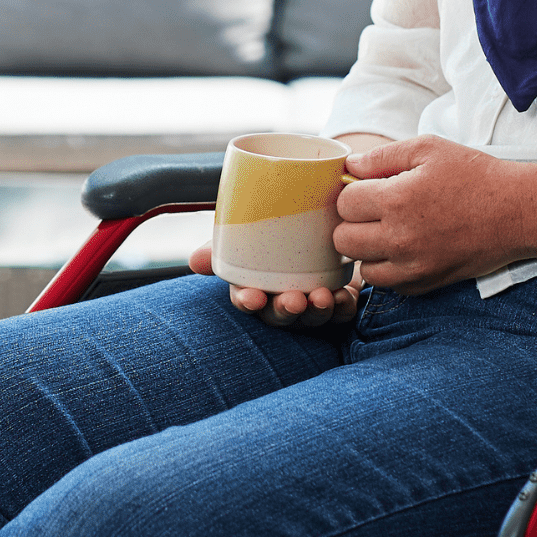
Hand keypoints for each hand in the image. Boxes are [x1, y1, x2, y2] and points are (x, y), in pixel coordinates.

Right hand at [186, 131, 388, 326]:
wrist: (325, 220)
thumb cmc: (280, 230)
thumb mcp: (253, 228)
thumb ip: (227, 239)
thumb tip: (193, 261)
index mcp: (257, 283)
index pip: (246, 298)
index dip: (247, 300)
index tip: (252, 297)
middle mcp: (282, 296)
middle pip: (278, 313)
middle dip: (284, 310)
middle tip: (293, 300)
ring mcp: (311, 301)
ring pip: (311, 316)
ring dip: (315, 311)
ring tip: (322, 297)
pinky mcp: (340, 299)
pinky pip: (341, 312)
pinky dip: (342, 308)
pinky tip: (344, 298)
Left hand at [334, 135, 524, 294]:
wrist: (516, 212)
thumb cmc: (474, 175)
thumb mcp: (428, 148)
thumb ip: (382, 156)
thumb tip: (350, 167)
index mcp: (397, 199)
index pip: (344, 203)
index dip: (353, 191)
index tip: (369, 187)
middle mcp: (400, 238)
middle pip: (342, 240)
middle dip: (352, 223)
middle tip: (373, 210)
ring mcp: (412, 266)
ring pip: (361, 267)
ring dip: (367, 250)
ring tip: (388, 230)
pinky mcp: (425, 284)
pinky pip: (387, 284)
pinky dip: (389, 269)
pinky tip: (406, 248)